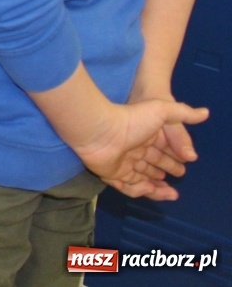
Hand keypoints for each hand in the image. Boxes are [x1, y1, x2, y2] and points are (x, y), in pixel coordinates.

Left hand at [70, 98, 207, 199]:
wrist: (99, 130)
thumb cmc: (131, 120)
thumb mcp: (161, 111)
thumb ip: (183, 113)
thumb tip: (205, 112)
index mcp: (144, 136)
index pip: (162, 149)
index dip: (173, 157)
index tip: (186, 164)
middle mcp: (133, 149)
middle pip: (153, 165)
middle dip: (167, 171)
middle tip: (180, 178)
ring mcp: (121, 162)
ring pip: (142, 178)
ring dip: (158, 187)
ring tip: (173, 194)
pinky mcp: (111, 173)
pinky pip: (128, 186)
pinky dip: (142, 191)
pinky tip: (154, 192)